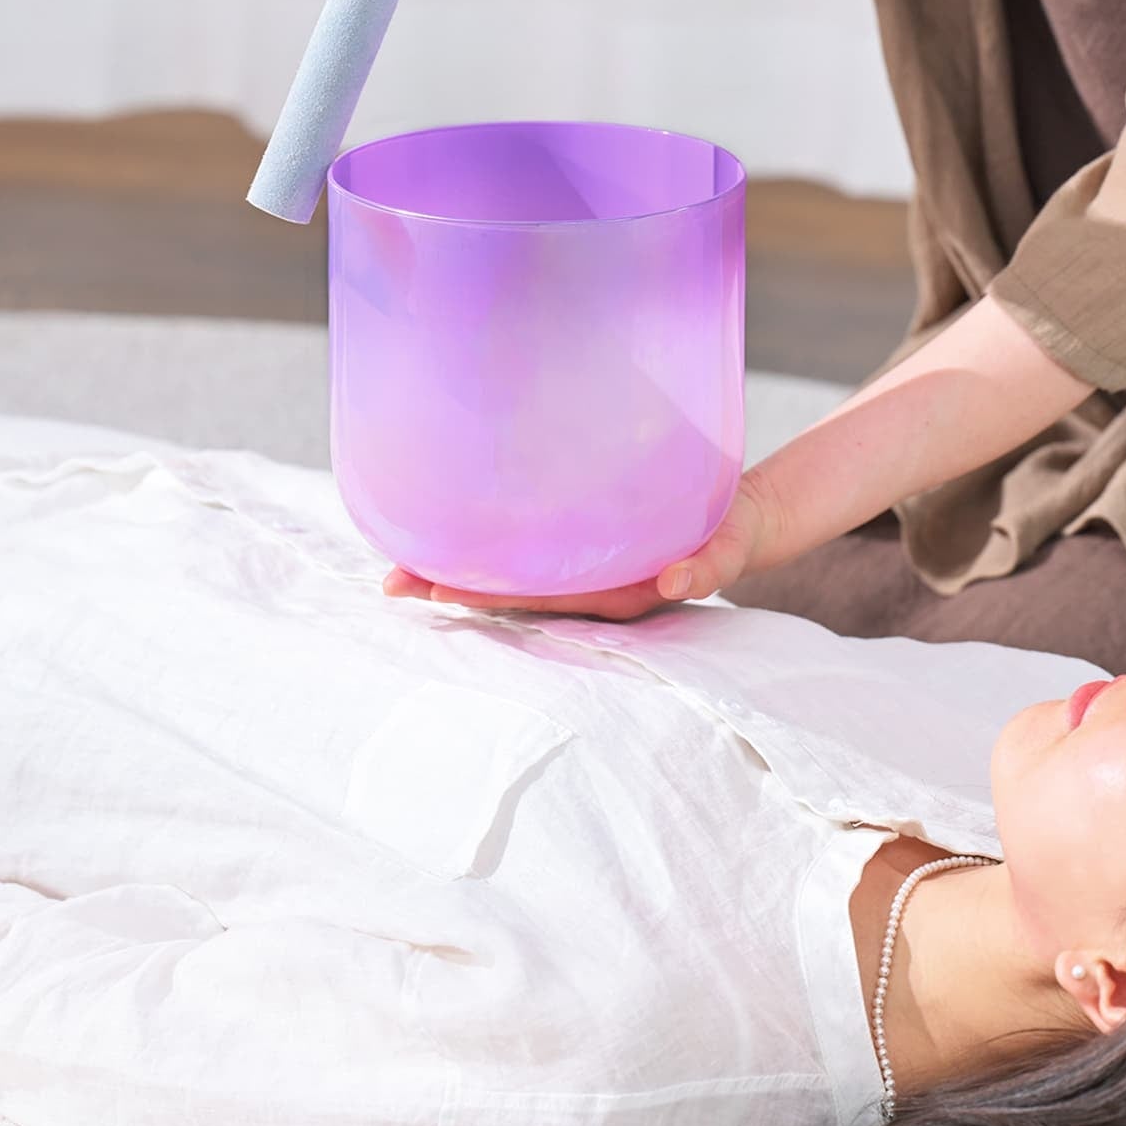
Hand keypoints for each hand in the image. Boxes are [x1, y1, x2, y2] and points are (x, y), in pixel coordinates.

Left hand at [382, 470, 781, 619]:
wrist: (735, 524)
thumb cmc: (728, 537)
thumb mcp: (727, 549)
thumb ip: (708, 566)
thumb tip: (678, 581)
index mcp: (615, 595)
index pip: (541, 600)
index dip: (488, 597)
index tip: (437, 589)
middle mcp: (588, 591)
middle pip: (510, 597)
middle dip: (450, 588)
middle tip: (390, 582)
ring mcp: (581, 576)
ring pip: (510, 581)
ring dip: (456, 573)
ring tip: (398, 565)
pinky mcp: (580, 554)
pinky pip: (525, 560)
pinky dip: (485, 553)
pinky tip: (446, 539)